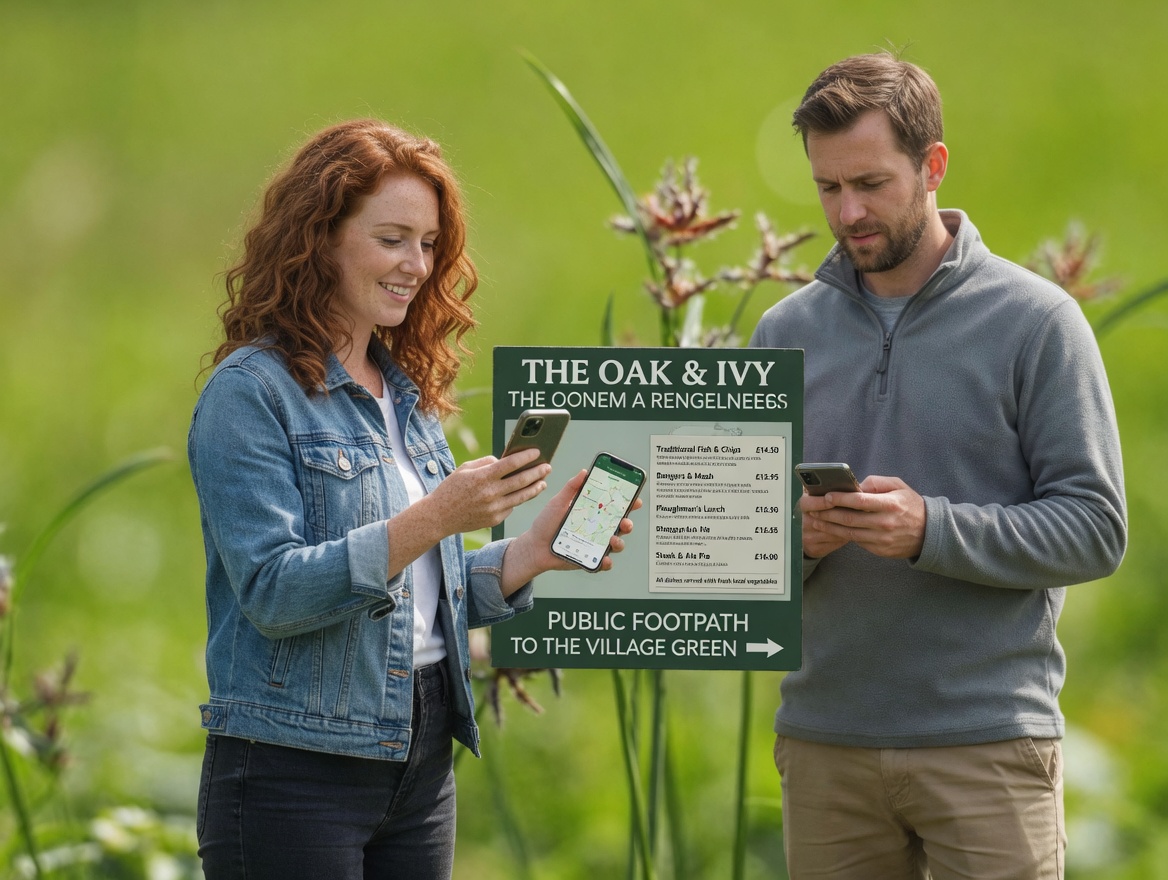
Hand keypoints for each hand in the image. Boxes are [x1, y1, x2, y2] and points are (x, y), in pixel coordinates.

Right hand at [387, 449, 550, 578]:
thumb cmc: (451, 488)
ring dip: (535, 488)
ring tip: (543, 482)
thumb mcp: (465, 469)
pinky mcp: (494, 520)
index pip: (510, 464)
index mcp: (482, 477)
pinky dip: (517, 499)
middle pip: (521, 481)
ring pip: (521, 497)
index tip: (537, 452)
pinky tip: (522, 493)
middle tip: (547, 466)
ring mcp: (493, 508)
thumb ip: (486, 462)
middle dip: (537, 472)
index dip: (526, 457)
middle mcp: (490, 493)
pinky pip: (511, 507)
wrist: (439, 516)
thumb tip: (505, 461)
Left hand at [502, 468, 641, 591]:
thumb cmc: (546, 523)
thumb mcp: (558, 502)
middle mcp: (598, 528)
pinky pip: (603, 563)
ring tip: (613, 540)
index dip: (628, 503)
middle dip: (628, 523)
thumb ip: (571, 488)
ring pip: (616, 544)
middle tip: (625, 522)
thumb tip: (584, 471)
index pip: (615, 507)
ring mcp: (595, 544)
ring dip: (619, 542)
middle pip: (620, 525)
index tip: (635, 499)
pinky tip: (604, 559)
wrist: (534, 546)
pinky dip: (606, 562)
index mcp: (593, 512)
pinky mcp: (590, 559)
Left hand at [801, 474, 925, 558]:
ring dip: (830, 527)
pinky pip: (857, 542)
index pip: (859, 501)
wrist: (929, 533)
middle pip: (850, 519)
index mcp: (890, 504)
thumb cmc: (911, 505)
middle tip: (814, 509)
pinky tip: (832, 530)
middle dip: (828, 514)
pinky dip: (842, 536)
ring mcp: (882, 539)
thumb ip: (877, 483)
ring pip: (850, 533)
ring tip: (817, 521)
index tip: (826, 496)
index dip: (840, 498)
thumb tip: (856, 486)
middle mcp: (885, 523)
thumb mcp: (899, 487)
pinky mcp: (880, 550)